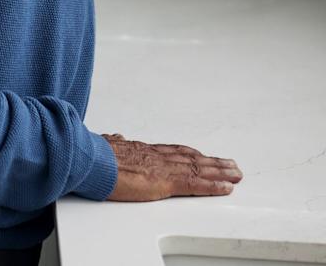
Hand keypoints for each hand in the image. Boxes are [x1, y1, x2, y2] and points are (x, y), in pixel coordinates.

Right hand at [103, 133, 242, 200]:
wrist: (90, 159)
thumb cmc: (93, 155)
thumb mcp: (104, 145)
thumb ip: (113, 144)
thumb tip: (114, 138)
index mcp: (143, 150)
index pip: (174, 152)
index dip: (192, 154)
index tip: (204, 156)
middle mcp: (158, 156)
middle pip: (192, 158)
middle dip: (213, 162)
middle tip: (231, 165)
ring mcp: (164, 168)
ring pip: (200, 169)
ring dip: (220, 172)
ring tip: (236, 174)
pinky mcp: (165, 182)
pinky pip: (196, 185)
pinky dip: (213, 186)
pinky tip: (227, 187)